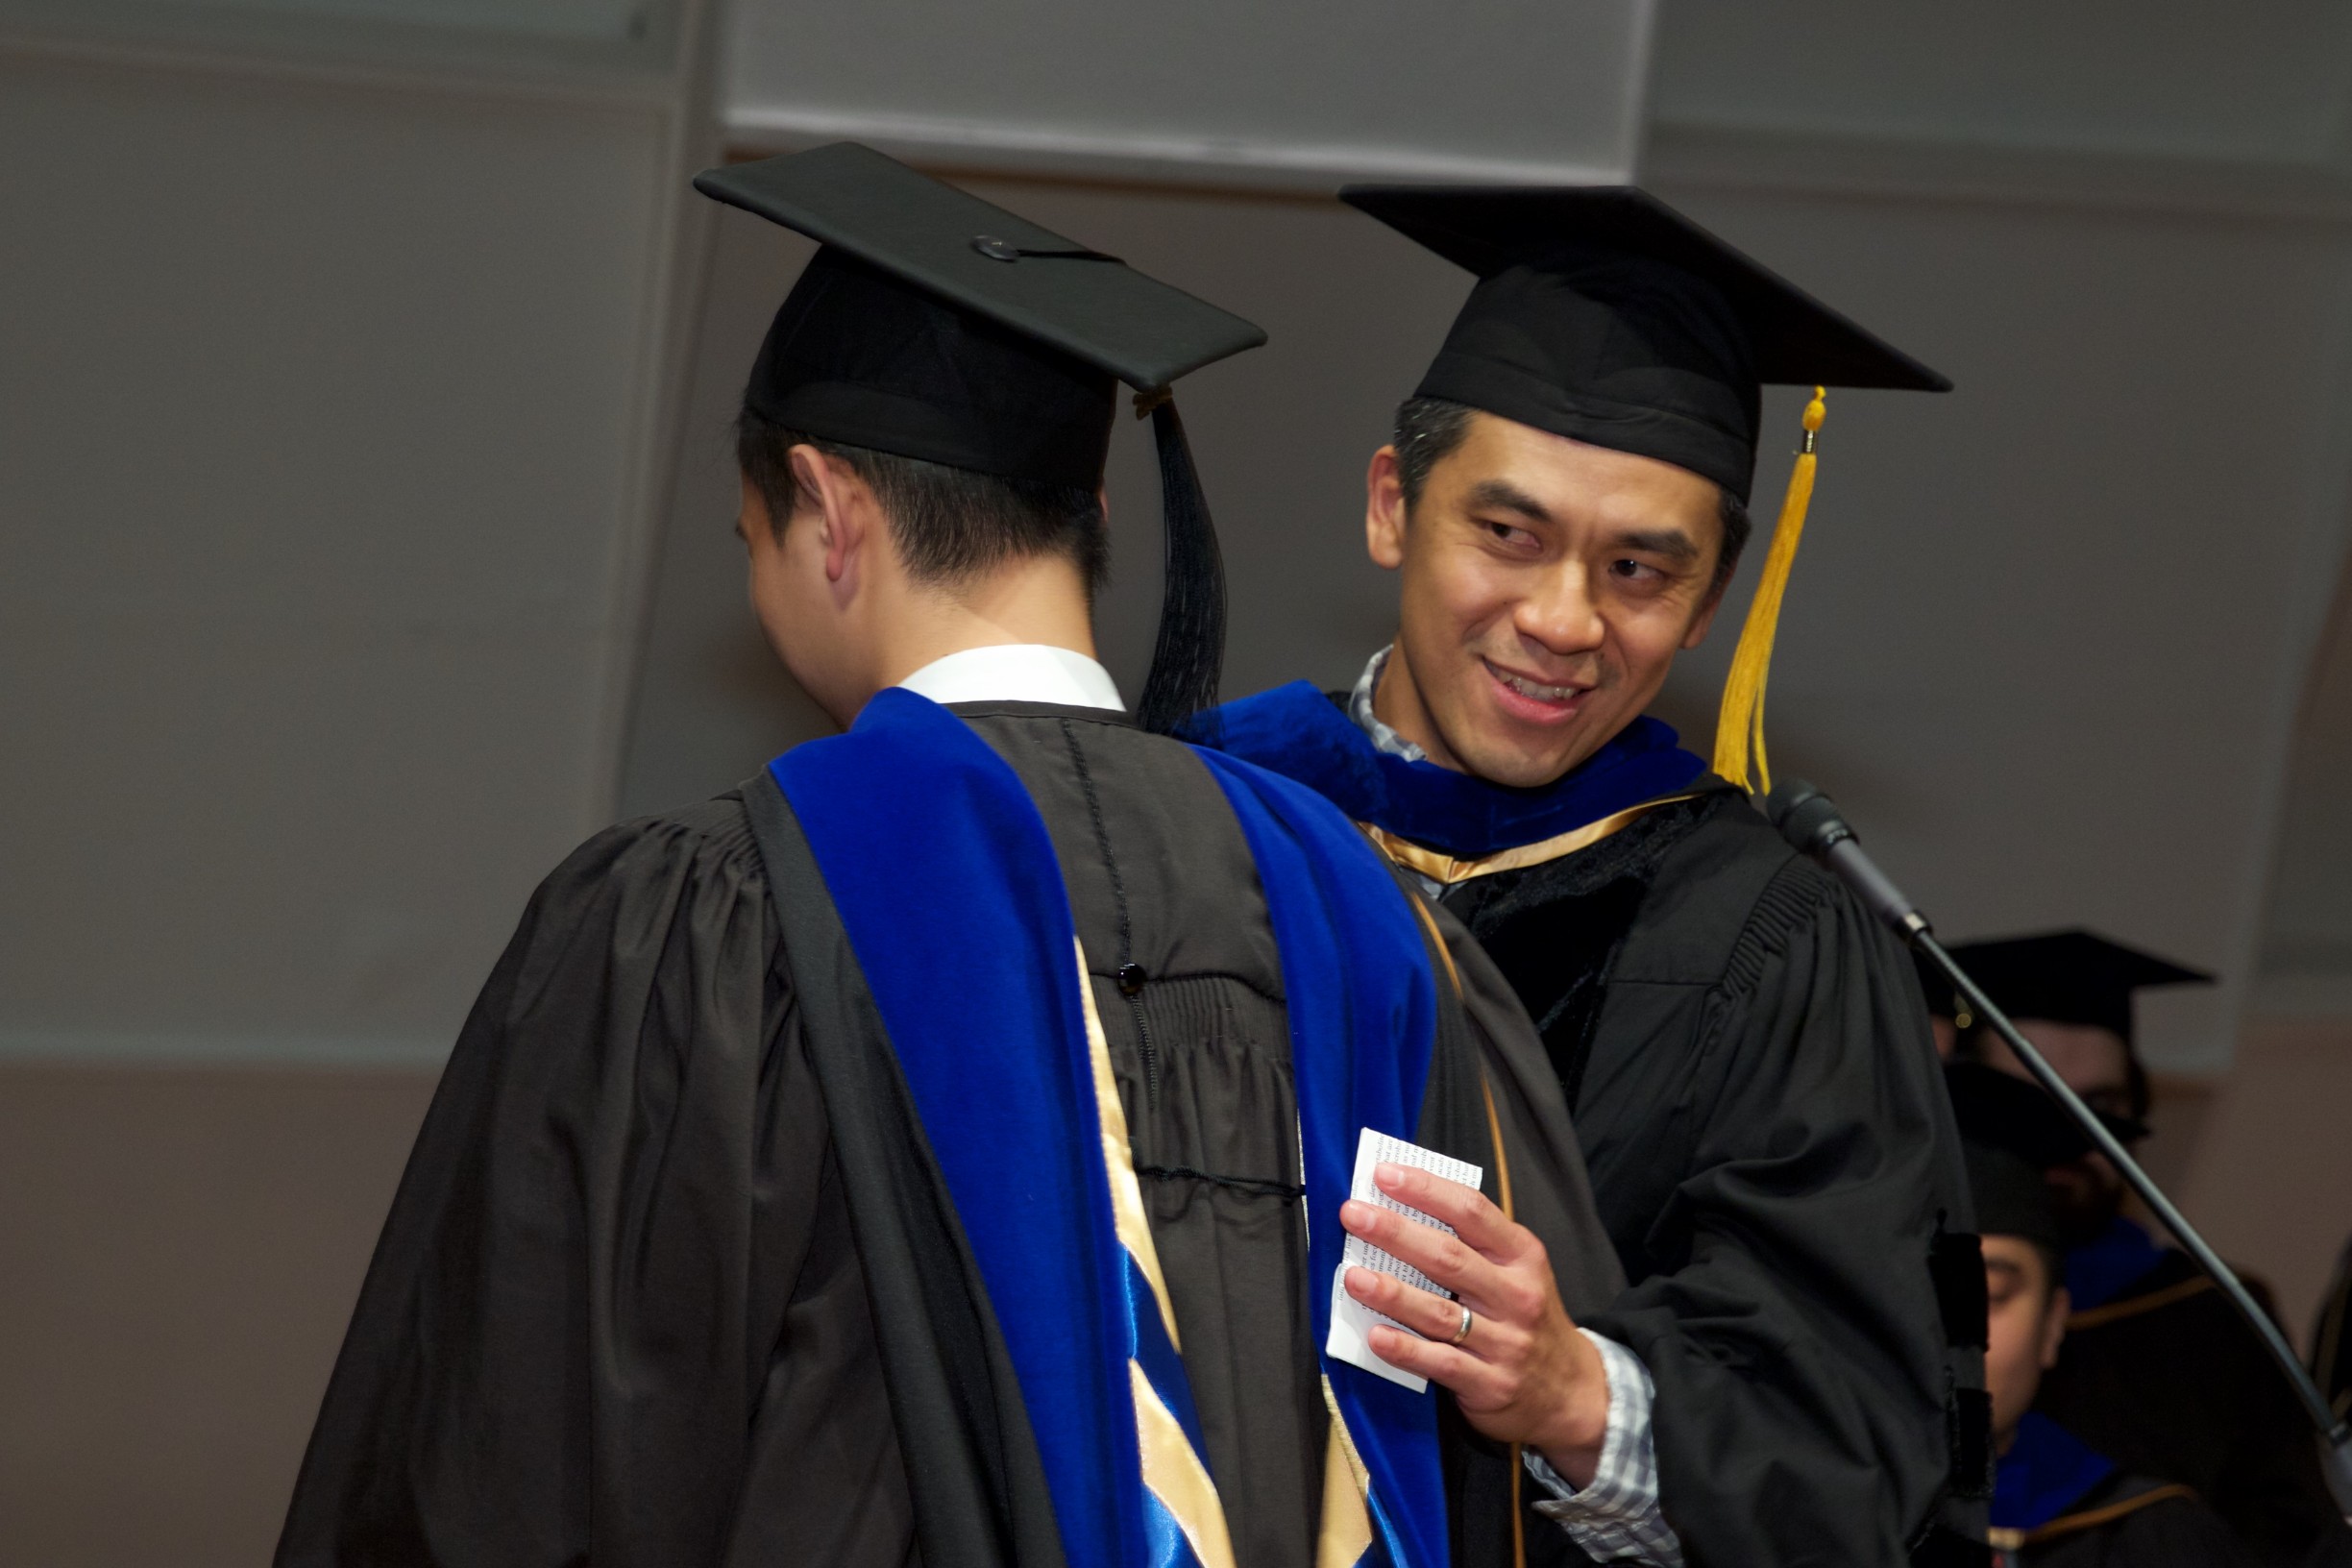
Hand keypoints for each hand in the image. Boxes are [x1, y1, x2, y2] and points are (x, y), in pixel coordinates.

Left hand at [1339, 1162, 1610, 1485]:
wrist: (1571, 1391)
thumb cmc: (1526, 1317)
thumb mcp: (1517, 1271)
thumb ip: (1471, 1243)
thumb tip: (1398, 1209)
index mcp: (1522, 1256)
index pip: (1472, 1211)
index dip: (1426, 1190)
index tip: (1384, 1174)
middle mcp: (1517, 1295)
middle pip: (1449, 1257)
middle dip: (1396, 1232)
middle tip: (1353, 1215)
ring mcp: (1506, 1342)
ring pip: (1440, 1312)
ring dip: (1392, 1293)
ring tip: (1353, 1276)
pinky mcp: (1490, 1384)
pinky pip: (1441, 1363)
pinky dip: (1406, 1349)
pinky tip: (1376, 1335)